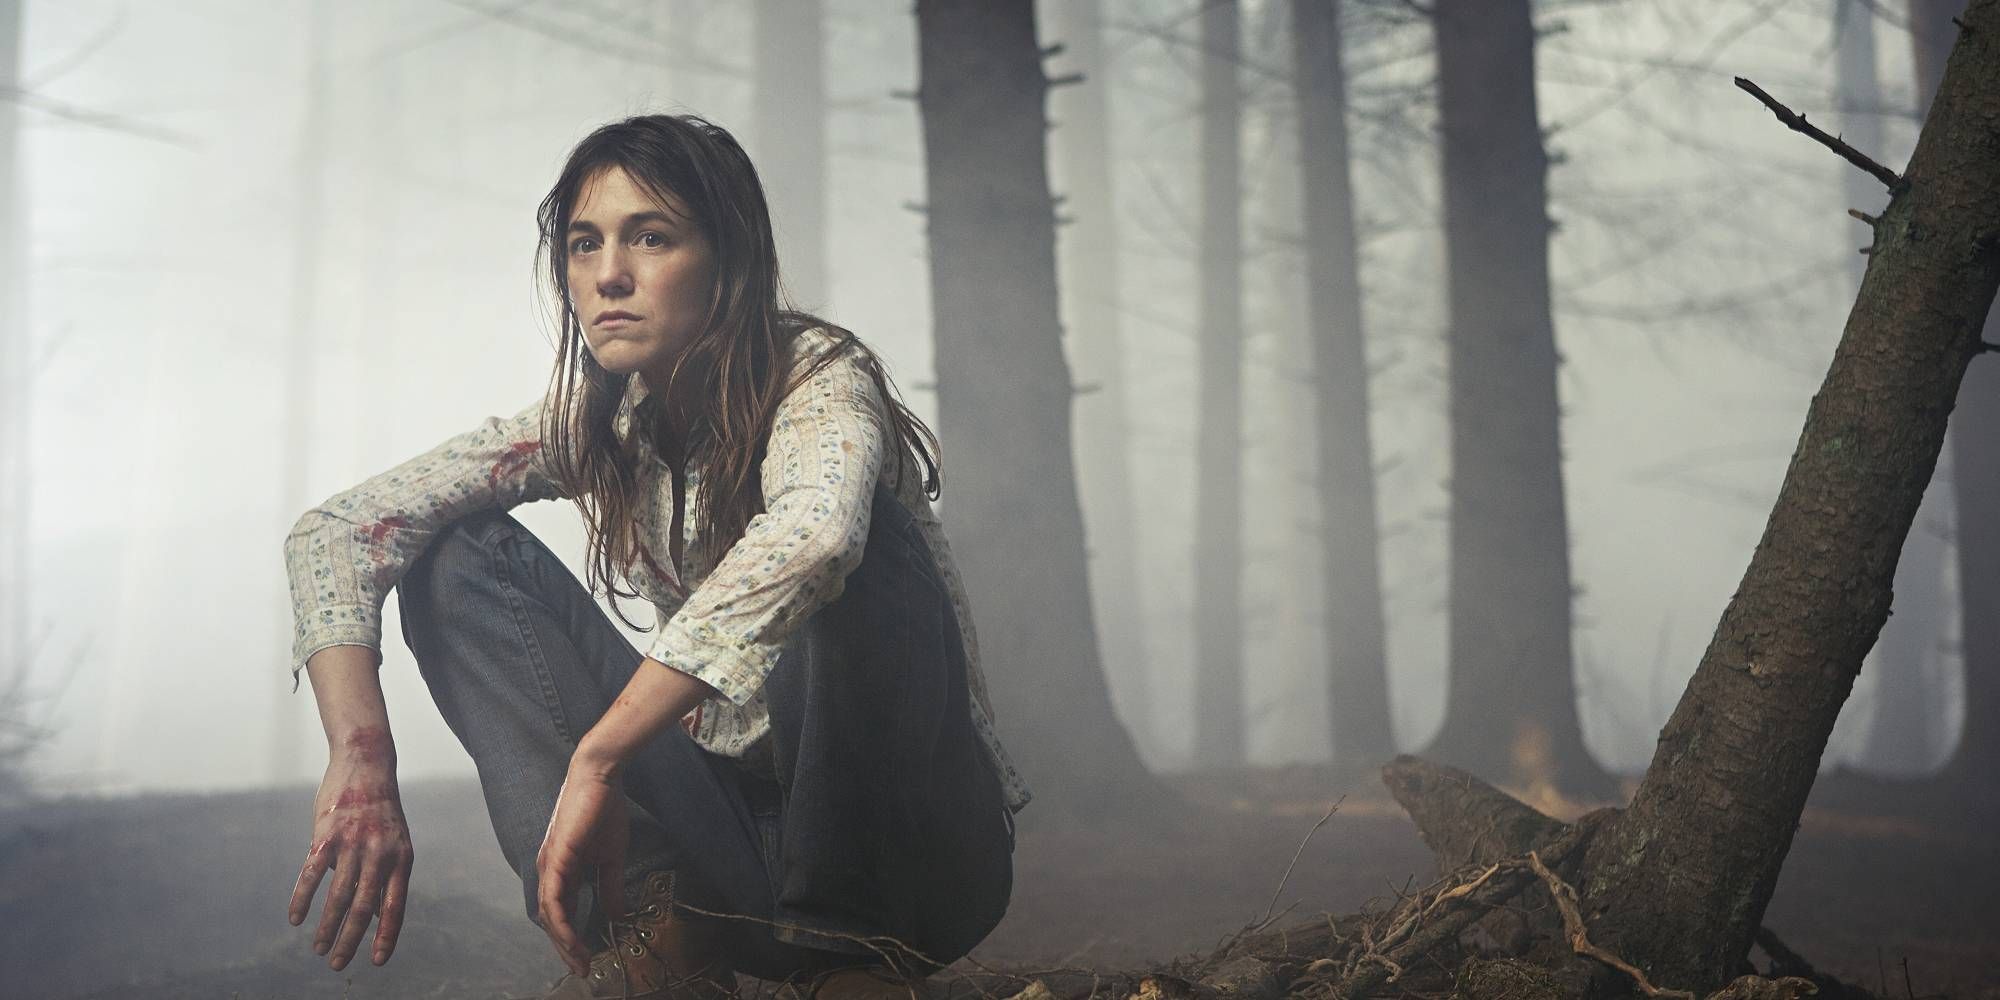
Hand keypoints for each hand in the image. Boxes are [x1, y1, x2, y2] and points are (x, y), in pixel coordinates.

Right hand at [289, 730, 414, 970]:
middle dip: (350, 940)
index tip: (376, 961)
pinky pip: (312, 875)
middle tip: (336, 964)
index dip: (386, 935)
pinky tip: (296, 919)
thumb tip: (381, 914)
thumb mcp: (396, 843)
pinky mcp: (326, 835)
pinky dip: (302, 900)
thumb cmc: (381, 811)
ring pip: (338, 897)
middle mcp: (380, 854)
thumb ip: (387, 877)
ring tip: (318, 948)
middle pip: (364, 908)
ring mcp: (353, 844)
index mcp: (401, 859)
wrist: (368, 765)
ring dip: (326, 927)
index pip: (395, 906)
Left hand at [536, 753, 630, 976]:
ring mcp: (549, 866)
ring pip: (549, 916)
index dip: (573, 937)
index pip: (563, 912)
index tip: (589, 957)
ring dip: (564, 942)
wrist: (601, 778)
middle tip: (583, 968)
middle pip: (552, 920)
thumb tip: (615, 914)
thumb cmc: (604, 810)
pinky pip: (553, 902)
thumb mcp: (611, 856)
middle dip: (567, 947)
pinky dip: (562, 924)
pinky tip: (573, 939)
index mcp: (562, 869)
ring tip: (580, 960)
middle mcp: (550, 870)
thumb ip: (610, 886)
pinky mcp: (555, 860)